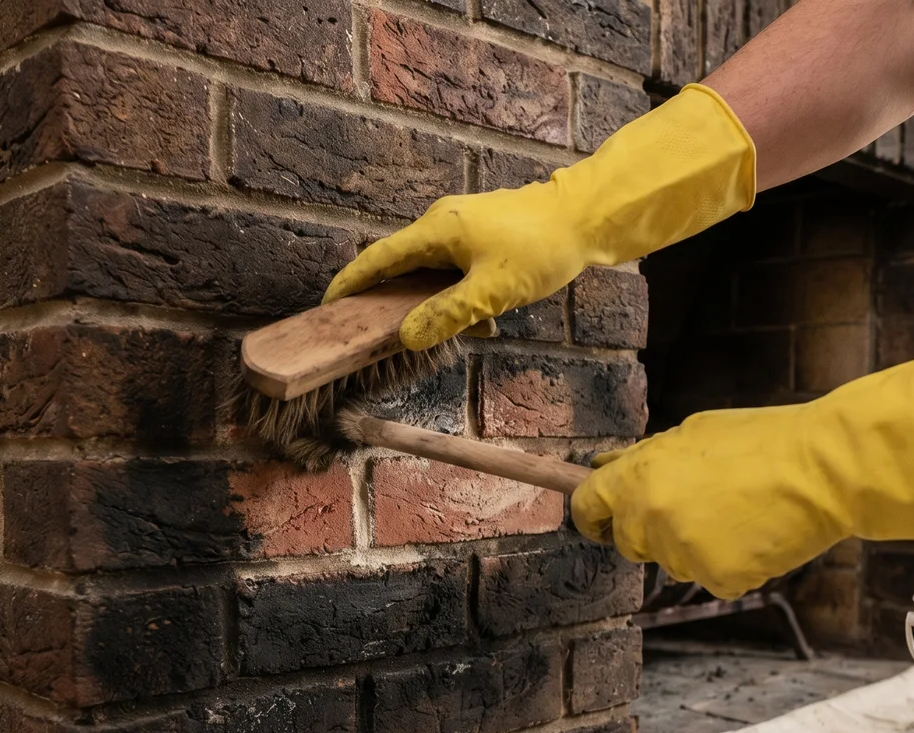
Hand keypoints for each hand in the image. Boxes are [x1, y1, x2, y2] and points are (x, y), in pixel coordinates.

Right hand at [323, 85, 757, 350]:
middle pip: (399, 265)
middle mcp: (441, 224)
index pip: (378, 259)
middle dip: (385, 299)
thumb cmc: (539, 249)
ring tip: (433, 332)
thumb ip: (446, 315)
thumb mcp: (491, 291)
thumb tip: (406, 336)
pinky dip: (455, 294)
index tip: (328, 306)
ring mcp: (462, 227)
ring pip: (430, 271)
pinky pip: (454, 268)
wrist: (586, 216)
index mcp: (435, 230)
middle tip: (370, 331)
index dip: (350, 283)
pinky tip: (479, 320)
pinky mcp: (482, 235)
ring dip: (429, 302)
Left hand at [570, 334, 913, 597]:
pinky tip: (758, 536)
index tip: (602, 518)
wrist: (823, 470)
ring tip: (741, 513)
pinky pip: (713, 580)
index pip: (587, 507)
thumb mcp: (691, 434)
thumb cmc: (763, 442)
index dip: (594, 514)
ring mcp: (683, 553)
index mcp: (639, 477)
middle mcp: (651, 518)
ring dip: (697, 547)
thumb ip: (645, 459)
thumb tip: (605, 469)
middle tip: (698, 508)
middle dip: (652, 530)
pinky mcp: (717, 580)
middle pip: (630, 541)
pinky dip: (733, 565)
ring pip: (675, 562)